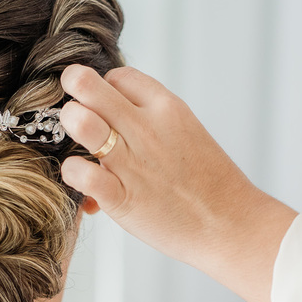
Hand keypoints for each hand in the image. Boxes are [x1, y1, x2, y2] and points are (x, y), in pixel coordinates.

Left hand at [58, 65, 295, 301]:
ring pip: (79, 121)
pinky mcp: (122, 198)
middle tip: (75, 111)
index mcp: (167, 108)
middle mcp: (146, 128)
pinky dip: (72, 173)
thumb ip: (154, 120)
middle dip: (72, 92)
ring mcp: (132, 162)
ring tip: (78, 143)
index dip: (104, 90)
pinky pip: (80, 173)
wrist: (232, 226)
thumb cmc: (211, 184)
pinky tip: (84, 181)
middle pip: (87, 84)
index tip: (108, 110)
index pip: (117, 76)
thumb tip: (117, 116)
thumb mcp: (188, 133)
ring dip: (69, 127)